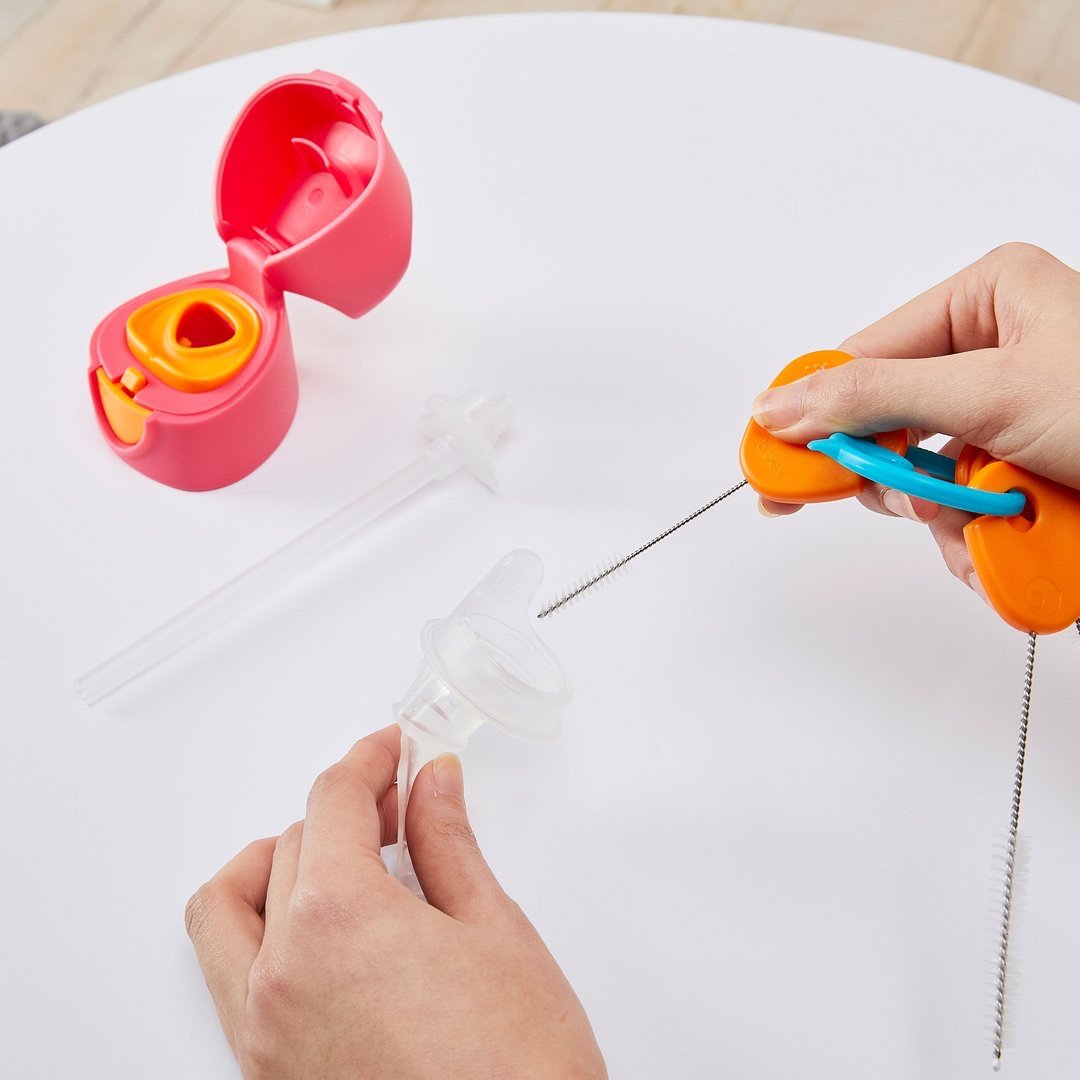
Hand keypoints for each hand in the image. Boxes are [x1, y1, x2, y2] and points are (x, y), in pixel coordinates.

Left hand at [185, 725, 605, 1079]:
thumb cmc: (520, 1068)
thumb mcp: (493, 929)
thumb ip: (448, 844)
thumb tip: (433, 787)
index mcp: (336, 920)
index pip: (332, 802)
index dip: (368, 761)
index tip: (391, 751)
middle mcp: (280, 977)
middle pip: (286, 847)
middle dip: (341, 811)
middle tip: (396, 804)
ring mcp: (264, 1035)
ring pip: (227, 915)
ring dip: (273, 867)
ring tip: (334, 859)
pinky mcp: (269, 1077)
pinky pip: (233, 982)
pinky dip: (263, 934)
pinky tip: (321, 932)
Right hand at [750, 242, 1079, 592]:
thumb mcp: (991, 394)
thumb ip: (875, 397)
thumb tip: (784, 405)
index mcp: (985, 297)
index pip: (863, 354)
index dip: (815, 412)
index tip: (777, 463)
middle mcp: (991, 349)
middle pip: (887, 421)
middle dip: (904, 476)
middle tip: (913, 502)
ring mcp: (1003, 412)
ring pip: (921, 475)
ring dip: (948, 515)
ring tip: (995, 519)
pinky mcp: (1015, 464)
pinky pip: (958, 505)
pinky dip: (974, 536)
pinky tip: (1006, 538)